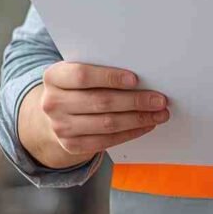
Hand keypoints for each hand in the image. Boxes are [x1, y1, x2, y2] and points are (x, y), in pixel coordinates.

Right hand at [38, 62, 169, 161]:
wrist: (56, 112)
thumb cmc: (76, 86)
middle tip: (159, 99)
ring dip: (138, 119)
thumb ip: (100, 68)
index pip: (83, 76)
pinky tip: (145, 125)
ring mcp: (61, 127)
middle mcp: (53, 103)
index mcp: (54, 77)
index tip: (135, 79)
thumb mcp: (79, 71)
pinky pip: (107, 141)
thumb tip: (140, 74)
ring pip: (107, 123)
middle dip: (135, 101)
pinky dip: (130, 133)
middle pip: (100, 102)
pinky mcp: (72, 145)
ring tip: (159, 113)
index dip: (110, 77)